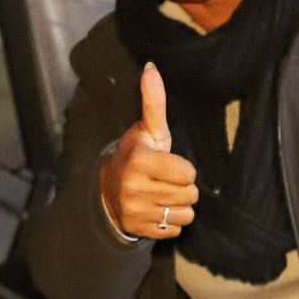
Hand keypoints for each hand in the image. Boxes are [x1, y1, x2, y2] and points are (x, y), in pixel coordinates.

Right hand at [98, 63, 198, 239]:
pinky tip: (157, 208)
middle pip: (190, 194)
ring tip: (162, 193)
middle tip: (165, 179)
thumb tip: (151, 69)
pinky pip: (176, 229)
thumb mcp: (148, 130)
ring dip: (179, 204)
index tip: (169, 163)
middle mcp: (134, 188)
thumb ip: (154, 102)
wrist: (108, 188)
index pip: (188, 173)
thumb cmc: (137, 155)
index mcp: (139, 161)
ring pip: (186, 214)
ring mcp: (135, 211)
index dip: (184, 168)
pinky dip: (171, 221)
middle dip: (183, 186)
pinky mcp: (138, 229)